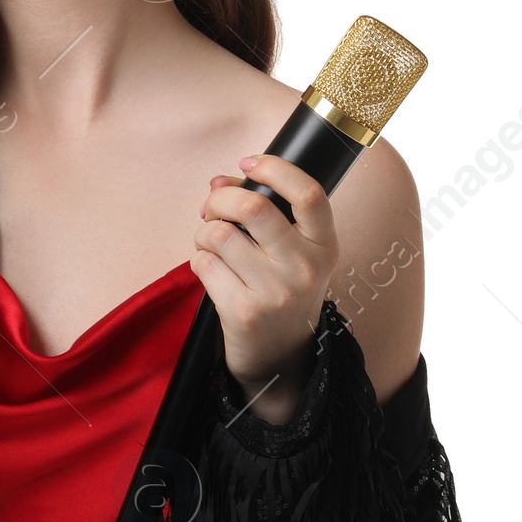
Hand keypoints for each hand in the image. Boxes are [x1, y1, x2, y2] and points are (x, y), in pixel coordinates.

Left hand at [191, 154, 339, 423]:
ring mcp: (275, 292)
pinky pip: (203, 264)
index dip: (275, 169)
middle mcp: (305, 269)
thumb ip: (261, 212)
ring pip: (218, 234)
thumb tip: (219, 181)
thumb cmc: (280, 292)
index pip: (309, 194)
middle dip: (220, 199)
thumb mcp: (289, 253)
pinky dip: (198, 260)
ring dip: (203, 233)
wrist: (280, 358)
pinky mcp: (243, 312)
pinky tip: (210, 271)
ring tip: (210, 245)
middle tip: (213, 208)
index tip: (248, 162)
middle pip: (252, 207)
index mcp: (324, 246)